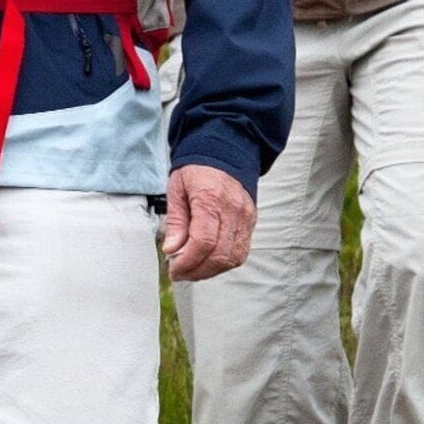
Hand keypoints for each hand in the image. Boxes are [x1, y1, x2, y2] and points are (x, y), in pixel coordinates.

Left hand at [161, 165, 254, 282]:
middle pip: (220, 255)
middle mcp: (233, 210)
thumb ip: (175, 221)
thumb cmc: (198, 168)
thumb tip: (172, 249)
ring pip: (234, 257)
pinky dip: (225, 262)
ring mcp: (245, 217)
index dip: (188, 262)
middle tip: (181, 273)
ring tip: (193, 269)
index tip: (174, 269)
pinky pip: (241, 251)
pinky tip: (209, 261)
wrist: (226, 150)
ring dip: (211, 270)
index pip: (203, 242)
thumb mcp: (177, 188)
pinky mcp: (251, 222)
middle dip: (198, 271)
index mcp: (210, 199)